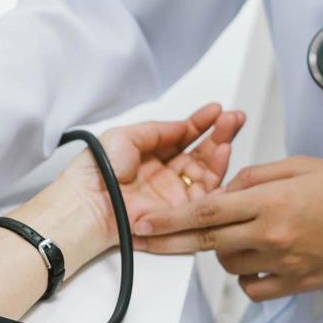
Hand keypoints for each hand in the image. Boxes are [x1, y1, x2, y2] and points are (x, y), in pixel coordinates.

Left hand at [44, 104, 244, 261]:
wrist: (90, 203)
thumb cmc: (96, 172)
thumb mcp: (126, 137)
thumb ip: (158, 130)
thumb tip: (182, 124)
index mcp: (149, 156)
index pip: (182, 137)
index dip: (200, 122)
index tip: (216, 110)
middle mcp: (164, 175)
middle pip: (200, 152)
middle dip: (219, 132)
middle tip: (233, 117)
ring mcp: (174, 194)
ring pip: (207, 169)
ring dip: (221, 146)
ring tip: (230, 127)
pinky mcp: (180, 211)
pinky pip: (207, 193)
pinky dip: (219, 172)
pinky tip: (225, 151)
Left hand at [133, 156, 322, 299]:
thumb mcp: (298, 166)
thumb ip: (254, 177)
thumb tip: (222, 193)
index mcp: (271, 200)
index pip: (206, 213)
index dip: (169, 219)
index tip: (143, 222)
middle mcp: (273, 235)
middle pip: (207, 244)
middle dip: (170, 242)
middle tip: (145, 240)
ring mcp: (285, 264)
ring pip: (228, 265)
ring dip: (221, 252)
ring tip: (240, 234)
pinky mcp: (299, 285)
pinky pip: (253, 289)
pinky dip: (247, 276)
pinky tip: (257, 259)